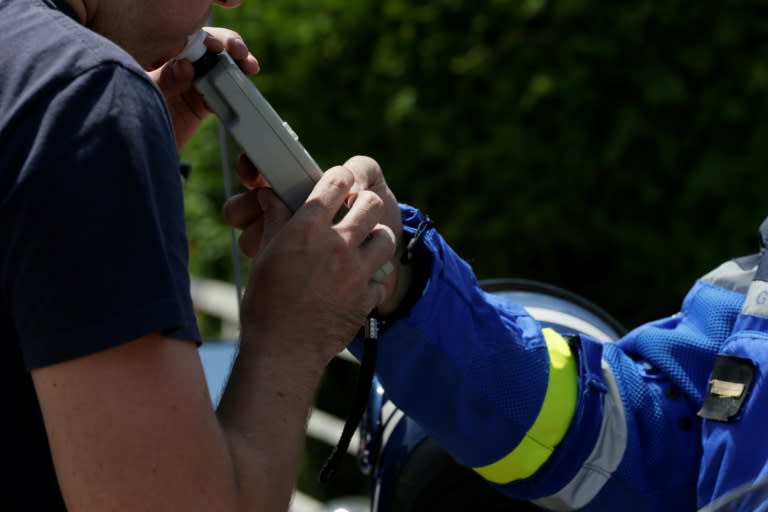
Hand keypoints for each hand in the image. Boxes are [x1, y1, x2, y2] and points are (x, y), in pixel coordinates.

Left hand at [147, 27, 259, 150]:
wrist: (136, 152)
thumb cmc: (128, 117)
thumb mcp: (140, 93)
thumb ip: (161, 79)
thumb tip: (186, 66)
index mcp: (153, 54)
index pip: (182, 38)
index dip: (204, 39)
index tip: (218, 46)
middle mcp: (173, 65)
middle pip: (204, 48)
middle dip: (225, 46)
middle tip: (239, 52)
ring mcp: (188, 84)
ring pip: (216, 68)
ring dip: (235, 66)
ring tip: (249, 66)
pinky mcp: (199, 104)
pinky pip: (220, 93)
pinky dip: (234, 91)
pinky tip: (243, 89)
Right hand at [233, 165, 396, 362]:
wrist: (283, 349)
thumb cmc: (266, 303)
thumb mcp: (266, 256)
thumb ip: (276, 222)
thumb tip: (271, 196)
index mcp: (307, 229)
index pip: (335, 183)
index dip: (341, 177)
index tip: (342, 180)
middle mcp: (337, 245)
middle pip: (371, 204)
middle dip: (366, 203)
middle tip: (359, 211)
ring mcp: (356, 272)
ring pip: (386, 238)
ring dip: (378, 238)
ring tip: (367, 245)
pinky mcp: (367, 297)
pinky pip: (382, 278)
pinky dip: (375, 279)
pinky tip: (361, 282)